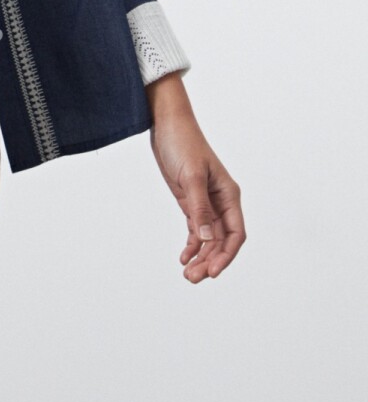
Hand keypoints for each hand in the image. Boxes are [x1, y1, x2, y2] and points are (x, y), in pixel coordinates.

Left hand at [145, 73, 245, 281]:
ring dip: (200, 257)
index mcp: (229, 195)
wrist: (166, 124)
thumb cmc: (183, 143)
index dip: (226, 255)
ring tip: (186, 274)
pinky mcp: (190, 202)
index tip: (213, 272)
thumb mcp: (191, 176)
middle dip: (210, 261)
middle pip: (221, 241)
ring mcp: (205, 203)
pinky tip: (183, 257)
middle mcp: (221, 202)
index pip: (235, 233)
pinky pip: (196, 230)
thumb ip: (198, 208)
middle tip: (191, 278)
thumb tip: (206, 239)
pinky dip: (191, 245)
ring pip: (208, 239)